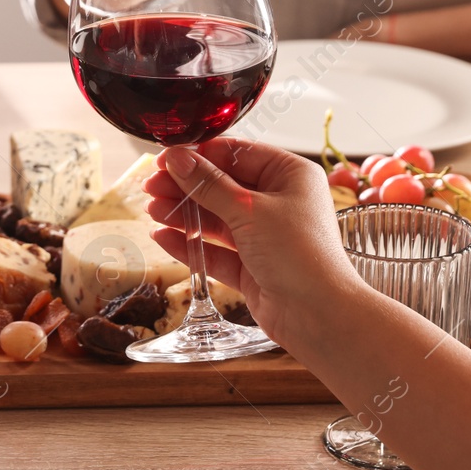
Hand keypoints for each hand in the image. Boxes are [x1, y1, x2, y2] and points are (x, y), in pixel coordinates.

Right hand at [142, 138, 365, 345]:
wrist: (319, 315)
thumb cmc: (301, 255)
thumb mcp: (249, 210)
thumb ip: (208, 185)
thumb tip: (178, 158)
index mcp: (289, 176)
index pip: (236, 154)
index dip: (198, 156)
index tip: (165, 160)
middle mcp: (279, 203)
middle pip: (222, 186)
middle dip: (185, 186)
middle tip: (151, 186)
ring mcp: (265, 236)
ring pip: (216, 218)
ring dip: (183, 214)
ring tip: (152, 210)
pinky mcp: (252, 266)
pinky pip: (215, 249)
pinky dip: (190, 243)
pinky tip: (163, 237)